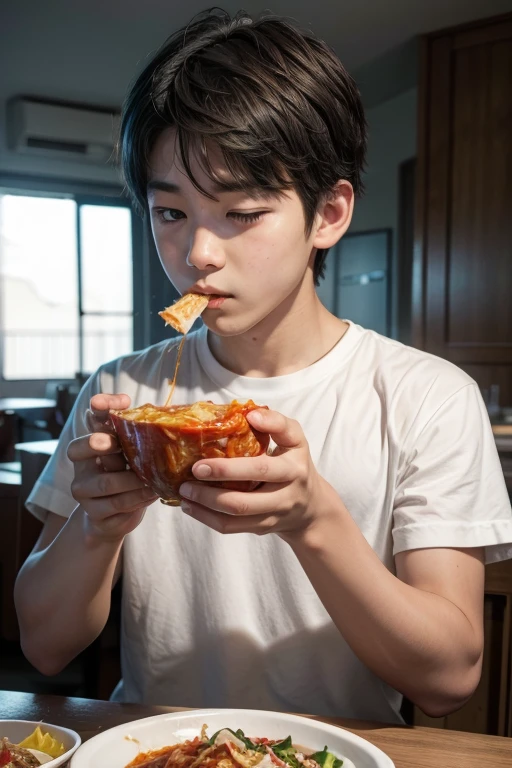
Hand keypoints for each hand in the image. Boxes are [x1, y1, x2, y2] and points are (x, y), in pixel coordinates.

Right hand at [67, 393, 158, 540]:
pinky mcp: (93, 513)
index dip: (101, 407)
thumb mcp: (131, 454)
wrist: (114, 517)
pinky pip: (117, 504)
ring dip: (132, 480)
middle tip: (112, 442)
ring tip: (153, 479)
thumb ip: (135, 435)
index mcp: (90, 442)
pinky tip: (153, 494)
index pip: (91, 418)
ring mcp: (83, 490)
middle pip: (78, 449)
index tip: (119, 400)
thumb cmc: (126, 476)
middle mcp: (80, 465)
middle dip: (98, 443)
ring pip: (105, 482)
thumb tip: (146, 410)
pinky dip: (138, 499)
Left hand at [178, 409, 337, 539]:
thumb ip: (277, 424)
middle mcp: (286, 494)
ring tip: (184, 491)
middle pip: (250, 491)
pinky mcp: (262, 528)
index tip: (244, 422)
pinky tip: (191, 506)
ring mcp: (274, 514)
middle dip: (221, 478)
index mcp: (293, 468)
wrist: (311, 508)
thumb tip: (249, 415)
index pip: (271, 461)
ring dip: (206, 503)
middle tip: (194, 469)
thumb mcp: (295, 441)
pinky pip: (231, 527)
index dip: (255, 446)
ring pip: (238, 512)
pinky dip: (207, 517)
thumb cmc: (294, 463)